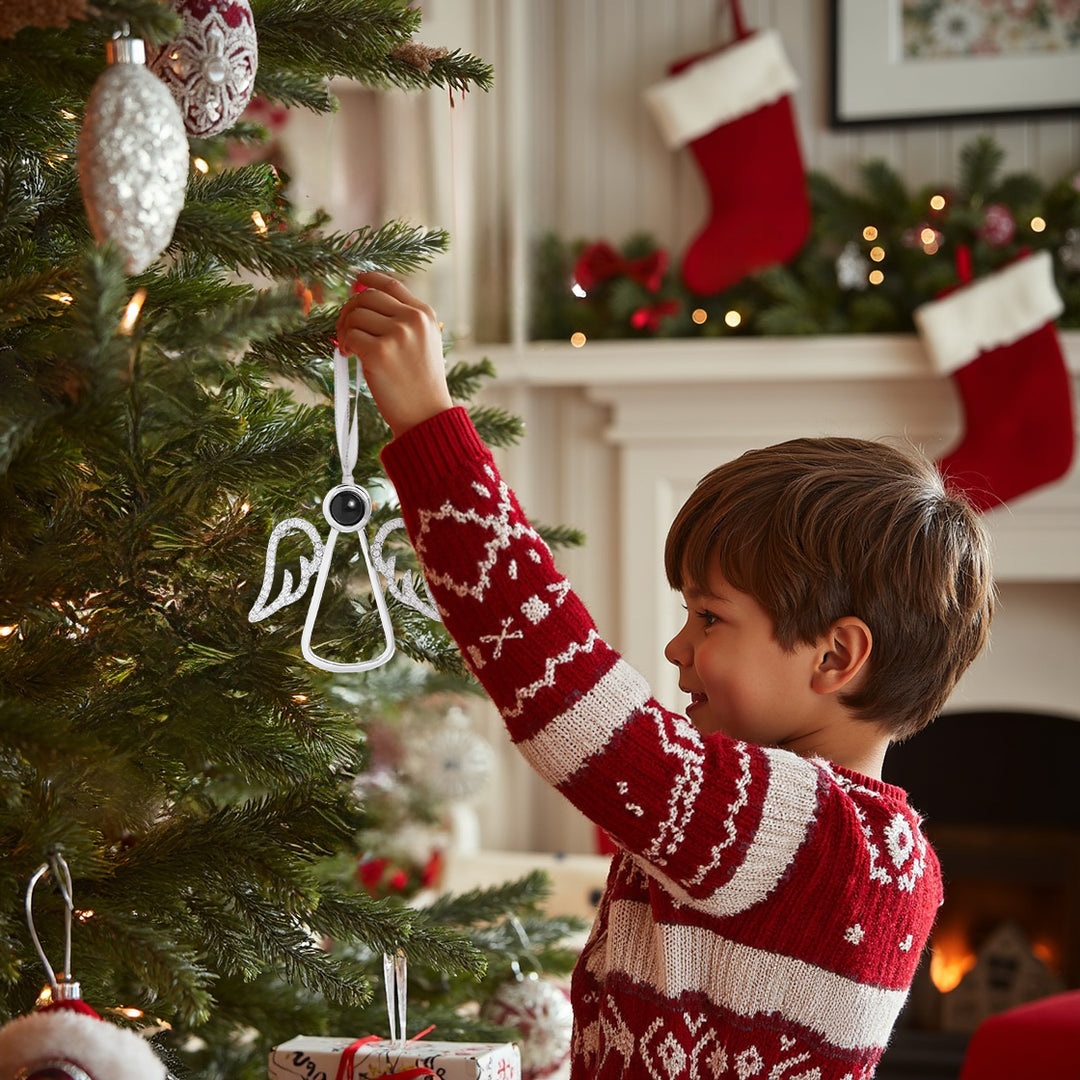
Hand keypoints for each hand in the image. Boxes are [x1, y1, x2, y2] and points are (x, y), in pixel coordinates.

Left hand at [335, 271, 452, 436]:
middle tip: (344, 330)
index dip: (369, 278)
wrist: (426, 415)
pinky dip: (344, 344)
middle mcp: (413, 319)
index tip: (355, 280)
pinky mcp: (380, 352)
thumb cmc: (420, 384)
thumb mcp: (424, 344)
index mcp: (425, 315)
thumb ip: (403, 321)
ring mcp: (397, 334)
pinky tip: (348, 355)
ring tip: (348, 347)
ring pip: (355, 315)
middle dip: (349, 310)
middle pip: (367, 297)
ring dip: (344, 330)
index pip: (391, 285)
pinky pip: (350, 335)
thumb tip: (363, 301)